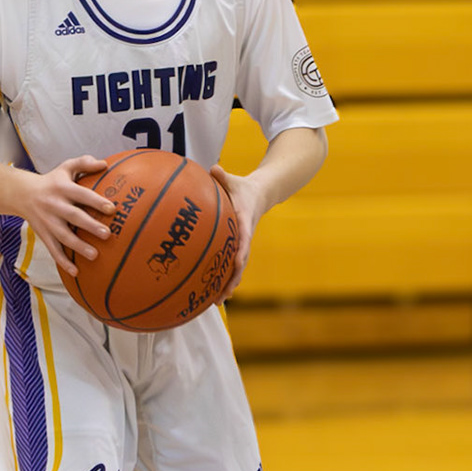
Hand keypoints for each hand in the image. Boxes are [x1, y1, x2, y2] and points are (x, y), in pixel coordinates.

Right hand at [14, 155, 112, 277]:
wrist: (22, 194)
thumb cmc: (52, 181)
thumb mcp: (65, 167)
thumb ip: (84, 163)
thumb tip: (105, 164)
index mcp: (62, 188)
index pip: (81, 194)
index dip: (96, 201)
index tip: (112, 209)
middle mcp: (54, 205)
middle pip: (73, 216)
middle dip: (90, 226)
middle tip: (107, 234)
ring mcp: (48, 222)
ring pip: (63, 236)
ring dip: (78, 247)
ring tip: (94, 255)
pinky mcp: (43, 234)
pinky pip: (53, 249)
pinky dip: (63, 261)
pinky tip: (75, 271)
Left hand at [209, 164, 263, 302]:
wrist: (260, 195)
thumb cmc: (242, 188)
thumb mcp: (234, 180)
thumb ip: (223, 176)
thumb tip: (213, 168)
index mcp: (244, 221)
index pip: (244, 238)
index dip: (241, 252)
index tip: (236, 264)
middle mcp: (245, 237)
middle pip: (241, 261)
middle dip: (233, 278)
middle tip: (223, 294)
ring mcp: (242, 245)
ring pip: (237, 269)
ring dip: (228, 285)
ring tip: (217, 302)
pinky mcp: (237, 248)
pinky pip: (230, 266)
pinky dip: (224, 279)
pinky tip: (212, 294)